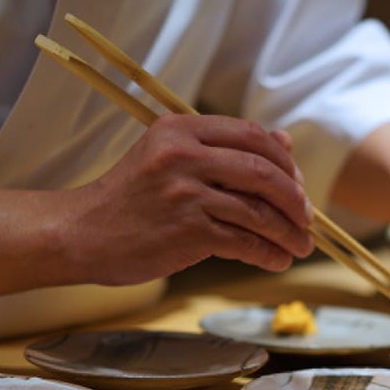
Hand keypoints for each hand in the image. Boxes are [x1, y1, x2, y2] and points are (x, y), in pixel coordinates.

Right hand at [63, 113, 314, 284]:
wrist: (82, 233)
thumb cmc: (128, 199)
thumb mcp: (168, 158)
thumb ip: (222, 149)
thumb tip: (285, 144)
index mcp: (181, 129)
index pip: (252, 135)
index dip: (284, 161)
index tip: (296, 183)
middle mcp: (184, 155)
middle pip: (263, 171)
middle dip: (295, 198)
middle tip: (307, 219)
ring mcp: (186, 193)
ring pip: (258, 210)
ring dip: (287, 233)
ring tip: (299, 247)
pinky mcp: (188, 230)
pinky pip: (243, 241)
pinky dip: (266, 253)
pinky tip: (276, 260)